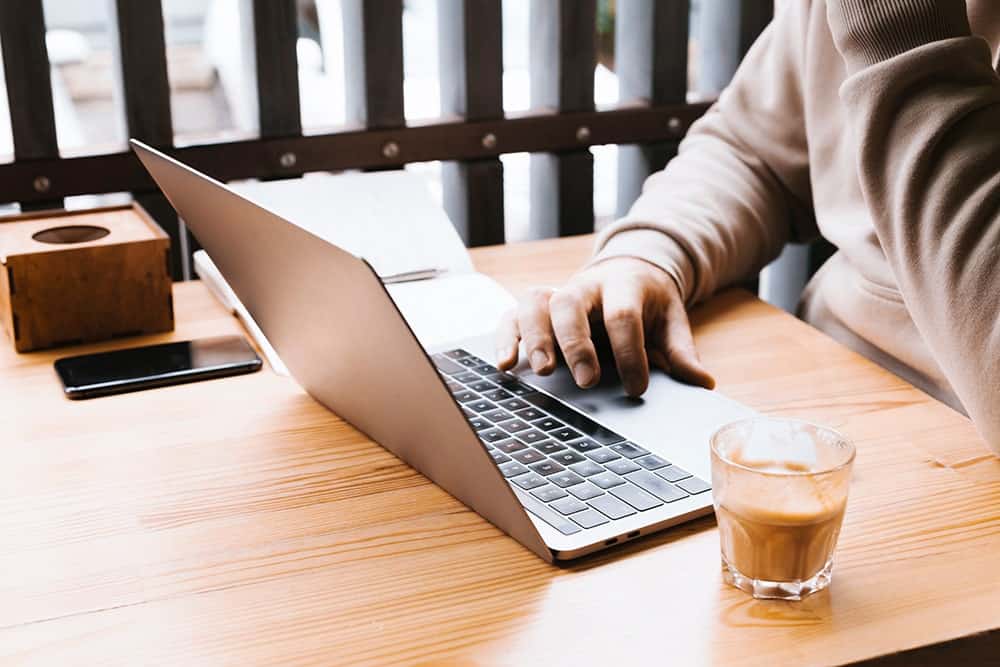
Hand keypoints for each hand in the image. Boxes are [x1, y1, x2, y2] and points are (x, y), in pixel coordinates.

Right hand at [495, 257, 714, 395]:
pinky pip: (511, 315)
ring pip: (534, 304)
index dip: (629, 352)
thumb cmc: (647, 302)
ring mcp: (556, 294)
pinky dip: (505, 337)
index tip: (637, 388)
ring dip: (535, 337)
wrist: (627, 269)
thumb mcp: (670, 320)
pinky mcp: (535, 308)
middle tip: (587, 381)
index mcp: (623, 286)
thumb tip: (703, 383)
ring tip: (543, 371)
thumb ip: (681, 351)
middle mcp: (585, 286)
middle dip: (576, 343)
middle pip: (570, 304)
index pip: (623, 314)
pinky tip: (506, 364)